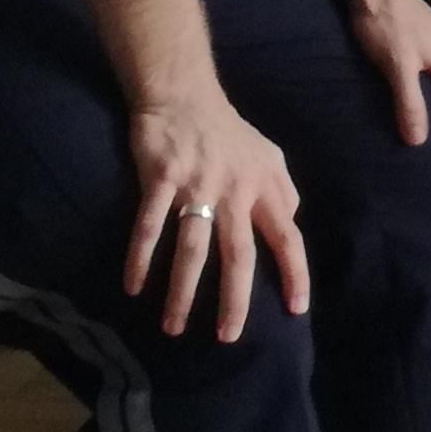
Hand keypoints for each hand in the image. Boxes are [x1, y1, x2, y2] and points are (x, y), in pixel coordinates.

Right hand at [125, 95, 308, 341]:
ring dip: (182, 291)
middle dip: (235, 299)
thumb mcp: (268, 156)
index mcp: (264, 187)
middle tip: (228, 337)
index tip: (297, 310)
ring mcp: (196, 183)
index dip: (295, 273)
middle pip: (238, 253)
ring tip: (174, 326)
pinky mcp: (161, 176)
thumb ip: (283, 192)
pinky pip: (149, 224)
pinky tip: (134, 286)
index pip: (287, 236)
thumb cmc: (227, 132)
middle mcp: (234, 189)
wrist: (183, 94)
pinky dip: (140, 257)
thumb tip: (293, 225)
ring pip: (192, 247)